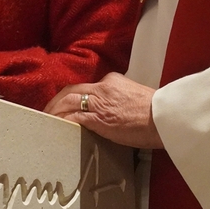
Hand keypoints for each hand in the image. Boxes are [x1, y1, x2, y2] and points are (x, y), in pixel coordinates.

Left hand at [44, 73, 163, 148]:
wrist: (162, 117)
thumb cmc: (155, 112)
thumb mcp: (135, 97)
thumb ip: (120, 99)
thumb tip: (114, 111)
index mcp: (112, 81)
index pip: (86, 87)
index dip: (73, 96)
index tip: (67, 105)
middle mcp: (102, 87)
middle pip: (70, 91)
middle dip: (56, 101)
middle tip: (48, 112)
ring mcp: (98, 102)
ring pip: (67, 102)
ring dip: (54, 111)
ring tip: (46, 120)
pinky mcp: (97, 118)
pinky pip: (73, 118)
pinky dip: (61, 121)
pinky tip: (55, 127)